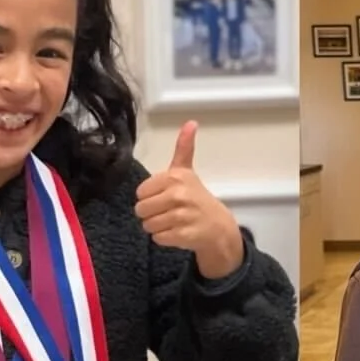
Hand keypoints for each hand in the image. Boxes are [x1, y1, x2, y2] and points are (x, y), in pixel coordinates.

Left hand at [134, 121, 243, 279]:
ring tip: (173, 222)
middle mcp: (178, 195)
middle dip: (151, 214)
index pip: (141, 192)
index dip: (150, 197)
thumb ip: (184, 148)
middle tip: (168, 212)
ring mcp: (181, 216)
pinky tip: (177, 232)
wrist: (218, 226)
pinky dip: (164, 238)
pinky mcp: (183, 235)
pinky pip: (158, 238)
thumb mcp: (187, 171)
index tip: (164, 197)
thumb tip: (191, 122)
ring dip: (157, 227)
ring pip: (148, 225)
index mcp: (175, 177)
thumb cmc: (197, 198)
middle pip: (141, 210)